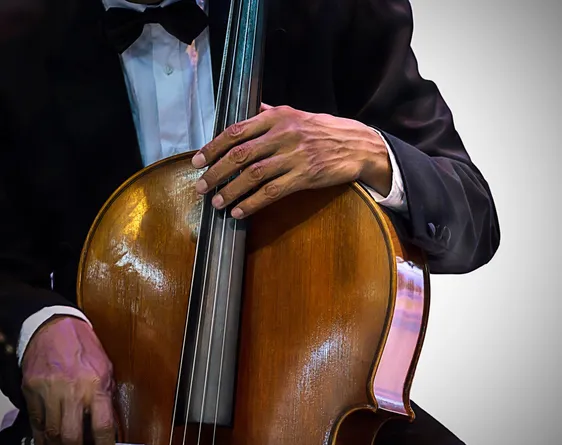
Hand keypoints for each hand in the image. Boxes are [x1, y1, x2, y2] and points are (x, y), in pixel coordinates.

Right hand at [21, 316, 114, 444]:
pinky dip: (42, 437)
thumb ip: (106, 396)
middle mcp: (72, 391)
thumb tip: (109, 423)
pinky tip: (48, 443)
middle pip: (71, 437)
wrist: (55, 326)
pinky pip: (36, 423)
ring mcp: (49, 392)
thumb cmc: (84, 345)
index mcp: (96, 384)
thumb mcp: (106, 368)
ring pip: (51, 434)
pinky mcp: (31, 392)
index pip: (102, 426)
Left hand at [192, 103, 391, 218]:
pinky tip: (239, 211)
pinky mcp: (304, 176)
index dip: (213, 147)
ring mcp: (294, 156)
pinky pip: (272, 192)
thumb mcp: (297, 114)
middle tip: (201, 186)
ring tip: (217, 202)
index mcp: (277, 116)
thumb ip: (270, 113)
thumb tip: (250, 110)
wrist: (357, 145)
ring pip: (253, 175)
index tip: (197, 160)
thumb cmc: (324, 130)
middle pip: (240, 155)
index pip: (236, 131)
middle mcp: (283, 134)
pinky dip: (252, 203)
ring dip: (231, 191)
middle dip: (216, 172)